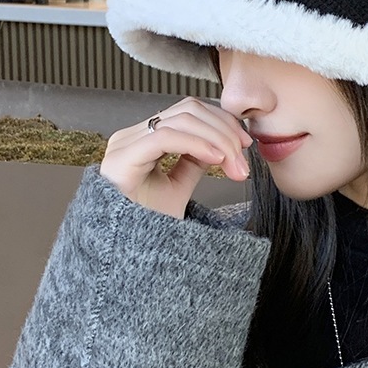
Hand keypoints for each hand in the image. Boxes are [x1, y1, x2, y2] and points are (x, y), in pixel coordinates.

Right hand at [99, 97, 251, 218]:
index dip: (222, 121)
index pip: (188, 111)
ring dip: (217, 140)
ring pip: (181, 120)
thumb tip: (218, 142)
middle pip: (188, 110)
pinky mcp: (121, 160)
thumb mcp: (178, 187)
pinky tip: (216, 159)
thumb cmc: (148, 227)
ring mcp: (124, 146)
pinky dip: (196, 144)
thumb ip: (193, 160)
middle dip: (224, 130)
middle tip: (243, 159)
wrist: (128, 258)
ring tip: (233, 165)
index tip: (245, 143)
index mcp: (142, 139)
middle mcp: (130, 137)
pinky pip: (164, 137)